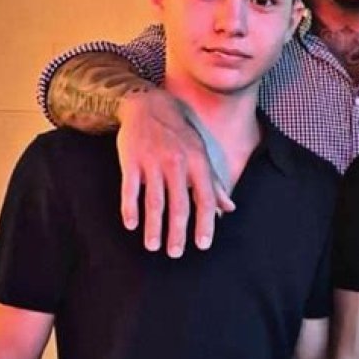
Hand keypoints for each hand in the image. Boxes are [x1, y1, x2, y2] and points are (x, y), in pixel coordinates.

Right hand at [117, 90, 234, 256]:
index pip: (205, 199)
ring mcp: (152, 162)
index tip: (202, 245)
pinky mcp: (131, 160)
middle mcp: (177, 164)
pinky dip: (129, 207)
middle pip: (178, 205)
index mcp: (197, 163)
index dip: (205, 223)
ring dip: (153, 226)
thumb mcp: (201, 153)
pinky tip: (131, 224)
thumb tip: (228, 209)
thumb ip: (214, 183)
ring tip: (153, 246)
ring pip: (154, 200)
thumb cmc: (180, 133)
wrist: (149, 104)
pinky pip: (130, 188)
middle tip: (176, 253)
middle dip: (177, 232)